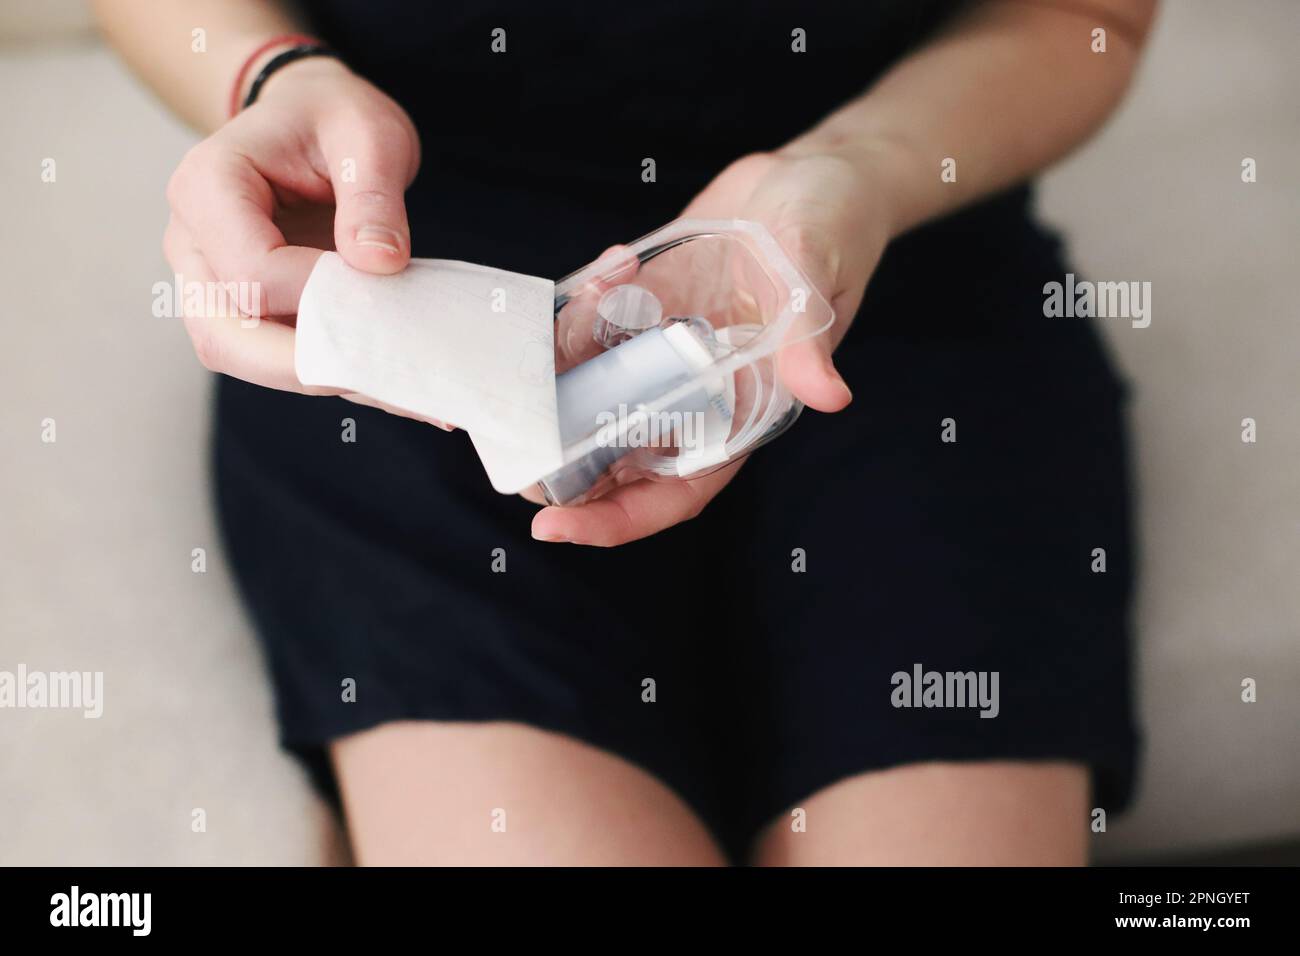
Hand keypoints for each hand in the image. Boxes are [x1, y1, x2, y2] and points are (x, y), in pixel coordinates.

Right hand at [161, 56, 419, 395]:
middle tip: (383, 373)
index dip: (316, 294)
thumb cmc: (332, 118)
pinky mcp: (240, 306)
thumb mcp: (366, 133)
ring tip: (391, 382)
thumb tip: (379, 264)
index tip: (377, 283)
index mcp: (207, 185)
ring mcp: (209, 279)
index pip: (250, 272)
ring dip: (314, 376)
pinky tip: (382, 377)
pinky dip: (324, 371)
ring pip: (240, 356)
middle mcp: (191, 241)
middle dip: (303, 365)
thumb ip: (373, 195)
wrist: (310, 118)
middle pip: (222, 334)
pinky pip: (269, 354)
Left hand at [530, 149, 890, 545]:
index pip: (674, 491)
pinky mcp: (645, 309)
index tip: (553, 526)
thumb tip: (827, 396)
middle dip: (558, 445)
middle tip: (517, 416)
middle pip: (613, 453)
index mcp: (739, 413)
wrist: (813, 178)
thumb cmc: (831, 234)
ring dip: (568, 360)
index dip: (615, 519)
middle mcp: (693, 393)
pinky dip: (585, 302)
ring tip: (590, 297)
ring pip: (590, 388)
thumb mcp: (817, 283)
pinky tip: (614, 261)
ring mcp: (662, 353)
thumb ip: (807, 341)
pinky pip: (594, 325)